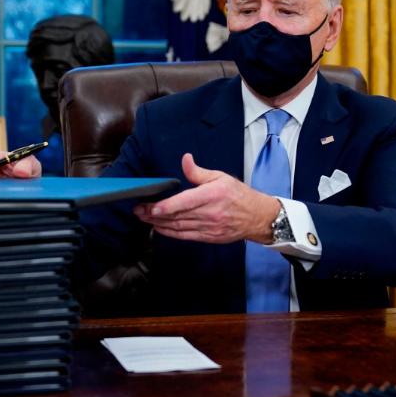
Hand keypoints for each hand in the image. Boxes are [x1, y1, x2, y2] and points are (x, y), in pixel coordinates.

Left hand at [134, 153, 280, 243]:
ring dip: (159, 224)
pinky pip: (185, 236)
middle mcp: (209, 213)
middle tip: (138, 210)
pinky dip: (170, 233)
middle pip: (177, 215)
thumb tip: (185, 159)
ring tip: (144, 218)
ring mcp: (209, 227)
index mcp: (211, 195)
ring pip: (178, 227)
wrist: (256, 217)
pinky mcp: (208, 237)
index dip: (165, 207)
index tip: (151, 207)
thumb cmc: (238, 195)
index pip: (184, 202)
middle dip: (154, 214)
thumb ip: (198, 172)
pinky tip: (159, 228)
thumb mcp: (220, 177)